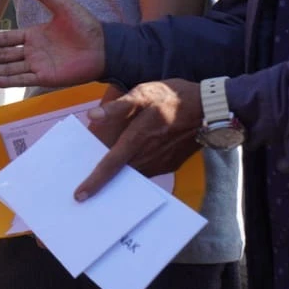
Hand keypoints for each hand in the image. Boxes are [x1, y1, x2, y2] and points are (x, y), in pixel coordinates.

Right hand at [0, 0, 103, 87]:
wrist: (104, 46)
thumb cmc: (86, 26)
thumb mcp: (62, 6)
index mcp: (34, 35)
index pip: (6, 38)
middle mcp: (33, 52)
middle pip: (3, 54)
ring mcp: (38, 66)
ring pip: (9, 69)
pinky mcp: (46, 78)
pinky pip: (23, 79)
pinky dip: (8, 80)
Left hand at [73, 79, 201, 200]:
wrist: (209, 108)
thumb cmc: (173, 97)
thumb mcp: (144, 92)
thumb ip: (118, 106)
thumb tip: (93, 116)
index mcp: (138, 138)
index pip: (111, 164)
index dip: (95, 181)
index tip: (80, 195)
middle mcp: (148, 155)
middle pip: (120, 174)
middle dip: (102, 183)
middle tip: (84, 187)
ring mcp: (160, 163)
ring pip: (133, 175)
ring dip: (118, 179)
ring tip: (102, 177)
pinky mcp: (169, 165)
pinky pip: (146, 172)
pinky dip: (134, 172)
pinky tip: (128, 164)